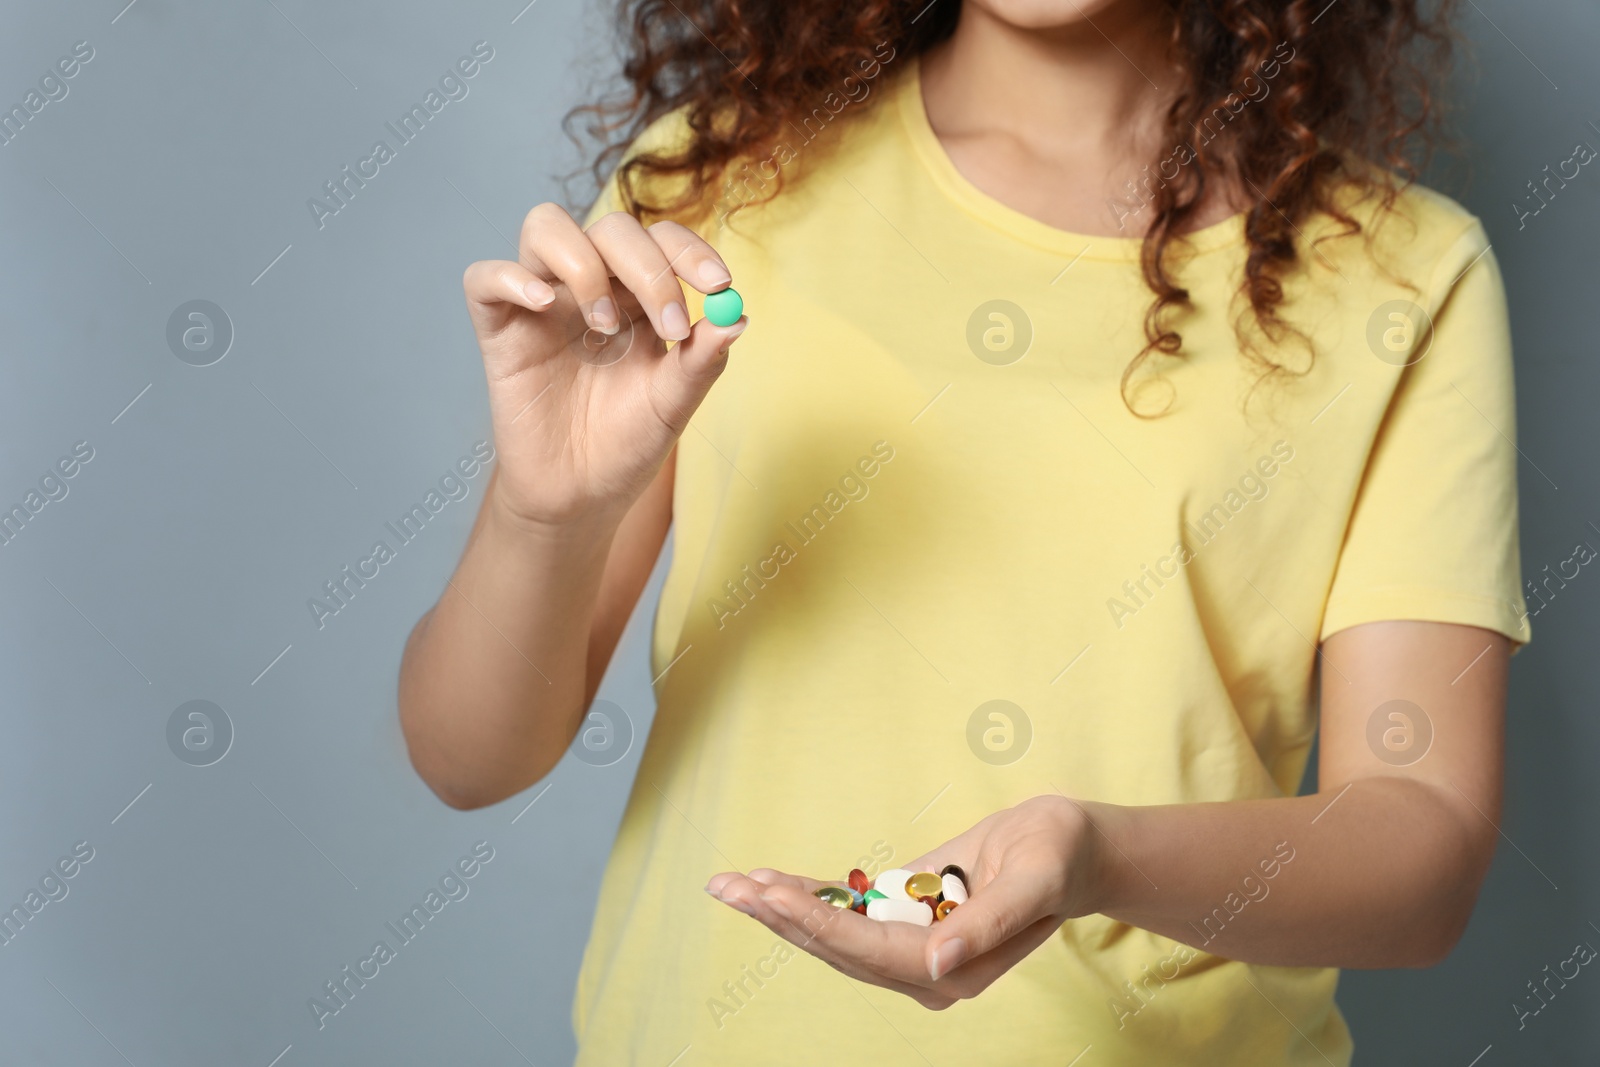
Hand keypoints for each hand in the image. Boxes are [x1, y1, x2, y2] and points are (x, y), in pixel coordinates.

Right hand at [462, 204, 747, 529]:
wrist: (581, 497)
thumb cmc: (627, 444)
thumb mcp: (673, 403)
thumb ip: (703, 359)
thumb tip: (737, 317)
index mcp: (638, 296)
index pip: (662, 240)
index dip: (690, 250)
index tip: (719, 285)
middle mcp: (591, 287)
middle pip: (612, 229)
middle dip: (650, 270)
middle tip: (670, 326)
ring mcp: (542, 303)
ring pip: (545, 226)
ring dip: (584, 264)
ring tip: (604, 326)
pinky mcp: (499, 330)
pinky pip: (484, 278)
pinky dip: (509, 277)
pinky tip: (542, 304)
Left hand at [705, 795, 1100, 1008]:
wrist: (1071, 849)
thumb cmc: (1058, 857)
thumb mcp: (1033, 880)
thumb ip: (987, 925)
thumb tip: (936, 966)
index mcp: (957, 969)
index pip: (872, 951)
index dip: (820, 924)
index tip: (773, 897)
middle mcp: (926, 969)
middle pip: (840, 948)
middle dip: (782, 918)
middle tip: (729, 888)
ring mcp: (912, 947)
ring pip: (835, 935)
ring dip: (783, 911)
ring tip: (731, 886)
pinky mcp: (906, 919)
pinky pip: (849, 912)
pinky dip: (809, 897)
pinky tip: (770, 883)